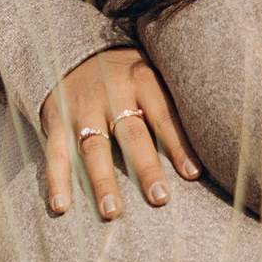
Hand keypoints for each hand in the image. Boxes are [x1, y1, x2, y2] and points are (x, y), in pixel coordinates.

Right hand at [38, 48, 198, 218]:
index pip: (164, 115)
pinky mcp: (56, 119)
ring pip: (94, 147)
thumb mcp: (151, 75)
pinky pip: (56, 153)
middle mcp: (111, 93)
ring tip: (112, 211)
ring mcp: (82, 107)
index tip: (193, 174)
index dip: (179, 145)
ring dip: (102, 181)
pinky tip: (61, 206)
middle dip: (145, 167)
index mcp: (141, 80)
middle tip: (159, 198)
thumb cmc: (125, 74)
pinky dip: (57, 181)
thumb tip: (205, 150)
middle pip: (131, 134)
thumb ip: (171, 106)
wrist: (73, 49)